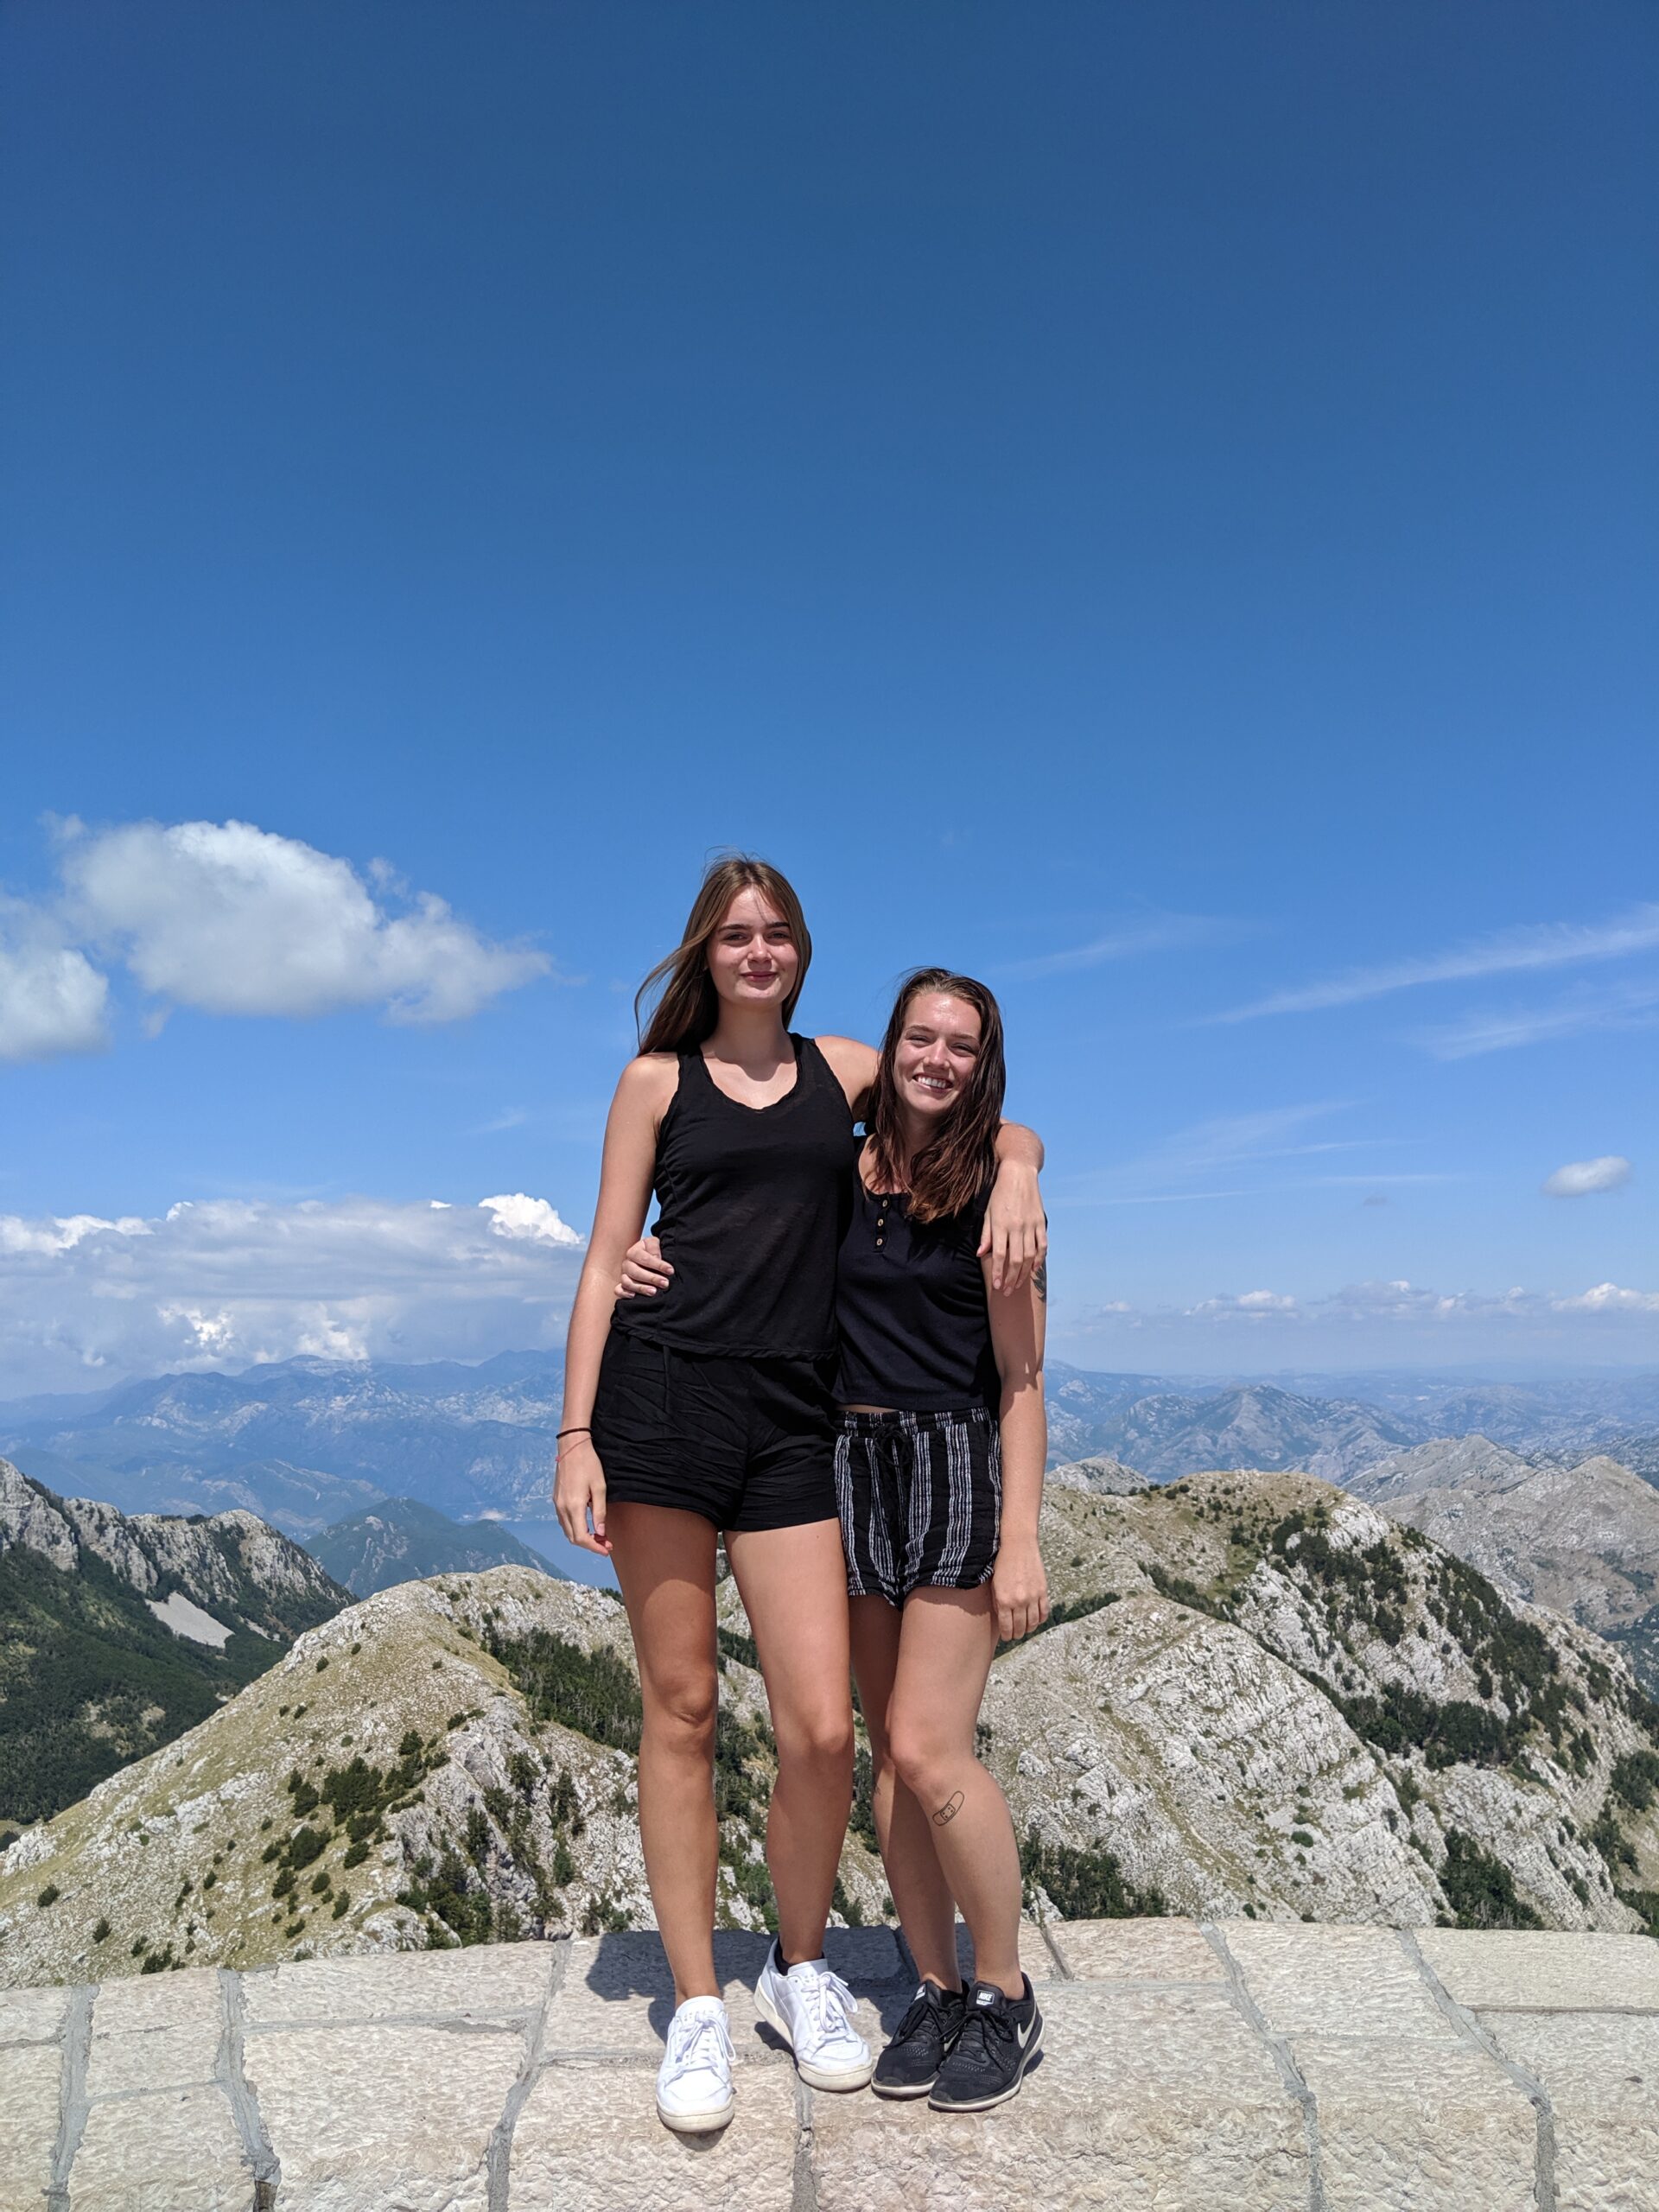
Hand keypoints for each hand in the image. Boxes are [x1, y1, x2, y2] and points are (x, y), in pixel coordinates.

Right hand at [554, 1436, 611, 1555]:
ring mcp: (557, 1503)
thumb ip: (599, 1512)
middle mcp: (562, 1507)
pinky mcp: (556, 1499)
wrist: (572, 1446)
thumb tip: (600, 1532)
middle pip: (573, 1537)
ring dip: (582, 1537)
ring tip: (598, 1535)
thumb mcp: (599, 1488)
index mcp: (573, 1506)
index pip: (581, 1537)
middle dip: (590, 1544)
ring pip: (567, 1530)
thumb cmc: (588, 1464)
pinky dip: (575, 1528)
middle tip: (606, 1544)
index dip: (594, 1547)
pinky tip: (587, 1524)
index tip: (606, 1550)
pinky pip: (564, 1521)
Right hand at [616, 1234, 672, 1299]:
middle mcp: (627, 1264)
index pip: (645, 1259)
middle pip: (635, 1272)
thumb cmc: (652, 1251)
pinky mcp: (621, 1286)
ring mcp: (623, 1276)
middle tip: (665, 1283)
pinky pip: (618, 1290)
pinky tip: (633, 1296)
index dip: (658, 1265)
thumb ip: (654, 1248)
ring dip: (641, 1288)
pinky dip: (624, 1293)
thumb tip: (656, 1258)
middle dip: (651, 1278)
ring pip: (627, 1282)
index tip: (671, 1271)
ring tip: (653, 1292)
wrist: (647, 1259)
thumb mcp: (654, 1244)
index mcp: (634, 1252)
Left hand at [980, 1163, 1046, 1294]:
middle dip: (1011, 1278)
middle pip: (1016, 1260)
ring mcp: (1030, 1225)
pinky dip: (1039, 1259)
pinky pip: (1042, 1245)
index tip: (997, 1286)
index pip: (999, 1255)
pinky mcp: (1041, 1222)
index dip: (998, 1273)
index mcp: (1001, 1225)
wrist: (1019, 1173)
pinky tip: (1034, 1269)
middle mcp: (1016, 1227)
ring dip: (1024, 1273)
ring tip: (1018, 1284)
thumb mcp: (988, 1212)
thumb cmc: (999, 1193)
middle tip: (1007, 1291)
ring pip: (1030, 1256)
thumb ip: (986, 1235)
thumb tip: (980, 1254)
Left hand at [992, 1539, 1047, 1642]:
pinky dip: (1041, 1619)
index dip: (1007, 1635)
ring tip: (1026, 1629)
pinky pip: (1044, 1611)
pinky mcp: (1043, 1591)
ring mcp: (1033, 1596)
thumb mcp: (994, 1584)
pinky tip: (1036, 1620)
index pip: (1007, 1627)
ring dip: (1030, 1629)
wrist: (1018, 1544)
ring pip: (1034, 1622)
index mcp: (1004, 1600)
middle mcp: (1019, 1601)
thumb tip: (1003, 1619)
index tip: (1007, 1638)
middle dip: (1017, 1634)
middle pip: (1021, 1627)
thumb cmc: (1002, 1563)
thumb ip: (998, 1603)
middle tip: (1016, 1635)